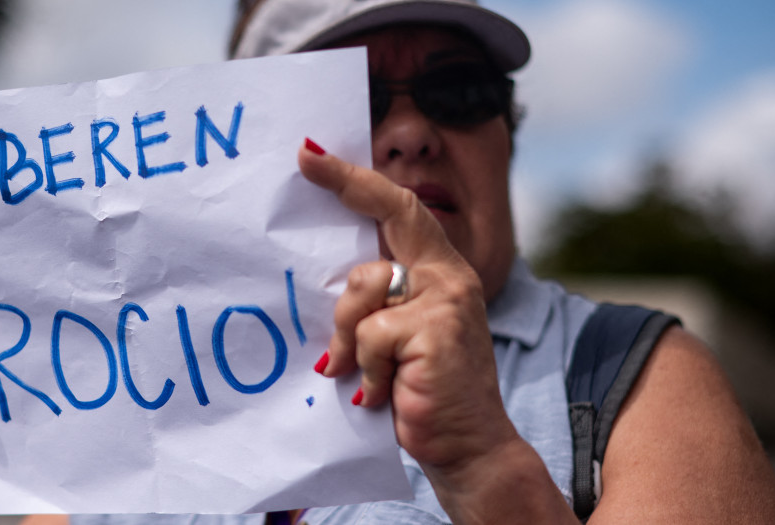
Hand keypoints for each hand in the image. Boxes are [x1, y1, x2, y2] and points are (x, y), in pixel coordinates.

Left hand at [298, 140, 575, 522]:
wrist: (469, 448)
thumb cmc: (421, 392)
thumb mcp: (396, 338)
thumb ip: (375, 302)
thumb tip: (320, 277)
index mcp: (438, 272)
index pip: (400, 210)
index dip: (358, 181)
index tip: (313, 157)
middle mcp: (448, 276)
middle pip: (395, 212)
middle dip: (346, 182)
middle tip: (306, 160)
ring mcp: (446, 300)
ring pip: (364, 286)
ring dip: (349, 335)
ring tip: (364, 372)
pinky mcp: (435, 330)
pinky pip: (370, 334)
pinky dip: (366, 369)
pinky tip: (382, 393)